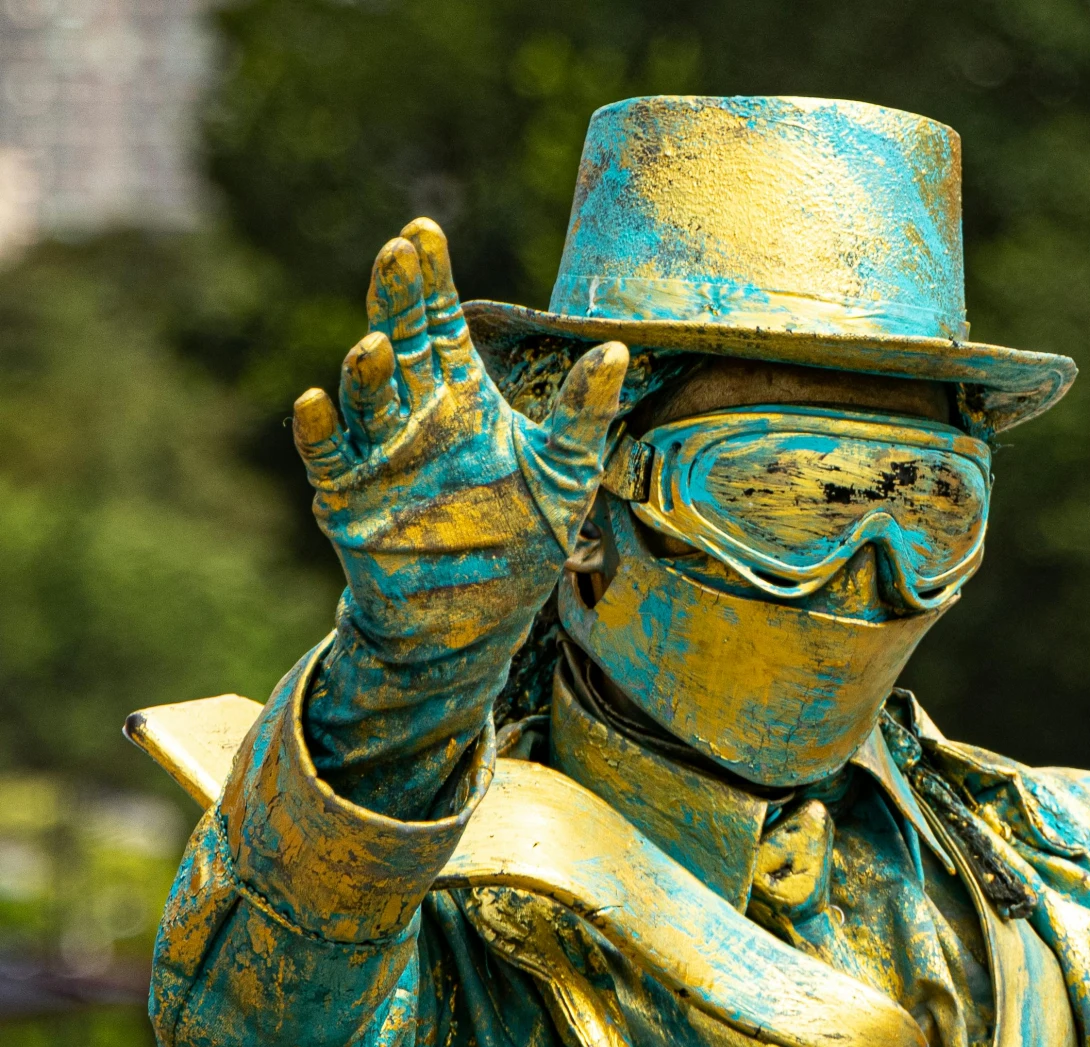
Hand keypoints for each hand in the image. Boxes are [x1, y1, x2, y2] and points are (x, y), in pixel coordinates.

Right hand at [291, 218, 627, 658]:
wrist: (480, 617)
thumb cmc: (524, 537)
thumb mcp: (567, 471)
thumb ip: (583, 411)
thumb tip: (618, 347)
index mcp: (461, 396)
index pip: (440, 322)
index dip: (430, 277)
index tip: (423, 229)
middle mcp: (414, 414)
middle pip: (398, 341)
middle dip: (396, 298)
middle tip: (398, 253)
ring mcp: (377, 453)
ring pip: (364, 397)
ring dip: (366, 368)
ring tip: (378, 342)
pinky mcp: (348, 497)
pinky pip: (327, 457)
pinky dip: (317, 432)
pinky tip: (313, 402)